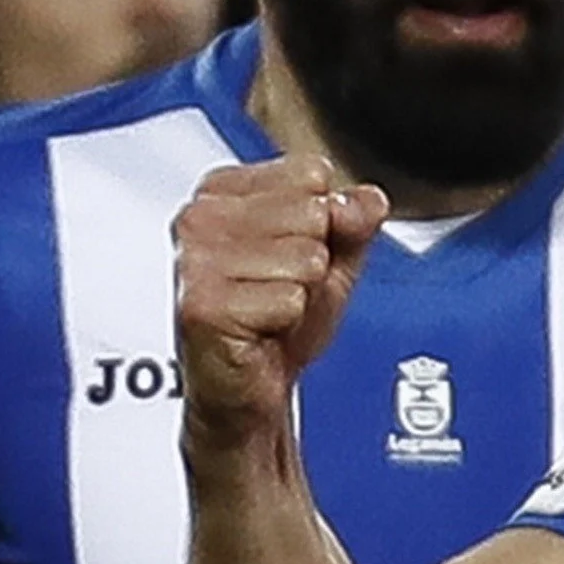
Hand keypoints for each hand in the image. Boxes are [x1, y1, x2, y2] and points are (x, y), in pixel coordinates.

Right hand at [172, 155, 386, 455]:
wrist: (252, 390)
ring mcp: (196, 260)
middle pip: (312, 214)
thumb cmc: (278, 323)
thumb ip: (353, 223)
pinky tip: (261, 331)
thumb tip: (366, 200)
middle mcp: (200, 218)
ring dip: (301, 294)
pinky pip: (289, 298)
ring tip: (271, 311)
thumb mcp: (331, 264)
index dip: (323, 224)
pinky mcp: (204, 304)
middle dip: (314, 262)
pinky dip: (289, 321)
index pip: (310, 173)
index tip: (289, 254)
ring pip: (305, 257)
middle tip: (281, 290)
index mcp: (223, 192)